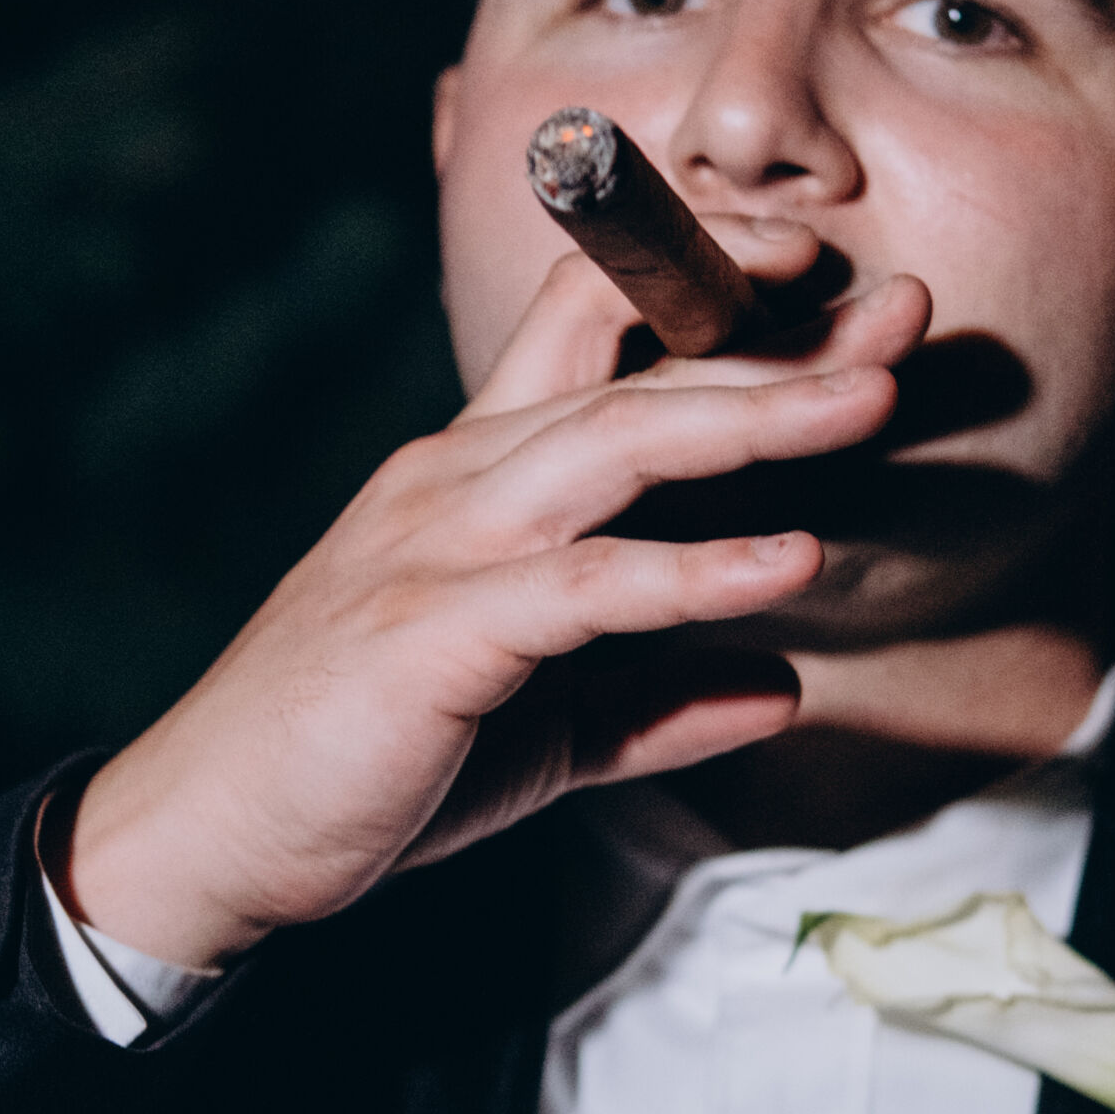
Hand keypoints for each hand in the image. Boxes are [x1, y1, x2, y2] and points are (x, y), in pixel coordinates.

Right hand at [56, 255, 930, 968]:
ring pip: (619, 443)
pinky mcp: (435, 630)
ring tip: (875, 400)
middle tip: (906, 313)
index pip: (597, 331)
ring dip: (757, 417)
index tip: (827, 279)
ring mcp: (441, 544)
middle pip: (636, 368)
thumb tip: (782, 691)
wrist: (208, 834)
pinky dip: (692, 572)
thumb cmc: (366, 764)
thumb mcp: (543, 728)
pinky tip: (786, 563)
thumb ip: (659, 702)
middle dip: (778, 336)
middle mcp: (459, 479)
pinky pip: (586, 584)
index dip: (708, 287)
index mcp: (479, 477)